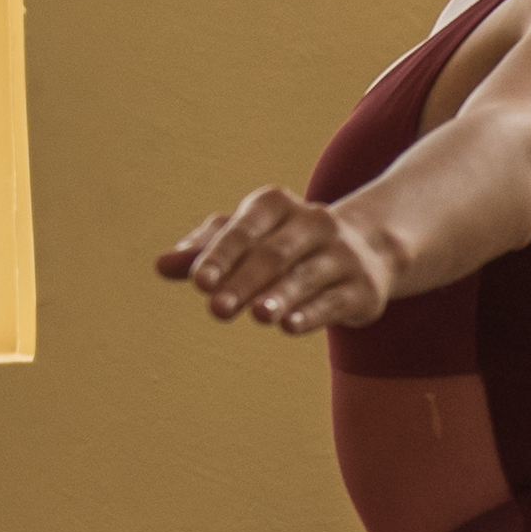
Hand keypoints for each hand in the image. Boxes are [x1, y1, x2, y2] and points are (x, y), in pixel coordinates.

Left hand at [154, 188, 402, 332]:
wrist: (369, 251)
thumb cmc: (288, 245)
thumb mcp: (247, 239)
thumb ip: (205, 251)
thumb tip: (162, 264)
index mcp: (277, 205)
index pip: (244, 228)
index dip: (221, 254)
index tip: (198, 281)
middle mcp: (313, 223)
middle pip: (273, 253)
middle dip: (244, 281)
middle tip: (216, 309)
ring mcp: (342, 254)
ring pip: (306, 276)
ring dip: (280, 295)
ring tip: (257, 315)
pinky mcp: (363, 288)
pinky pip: (334, 300)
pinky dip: (311, 313)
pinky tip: (289, 326)